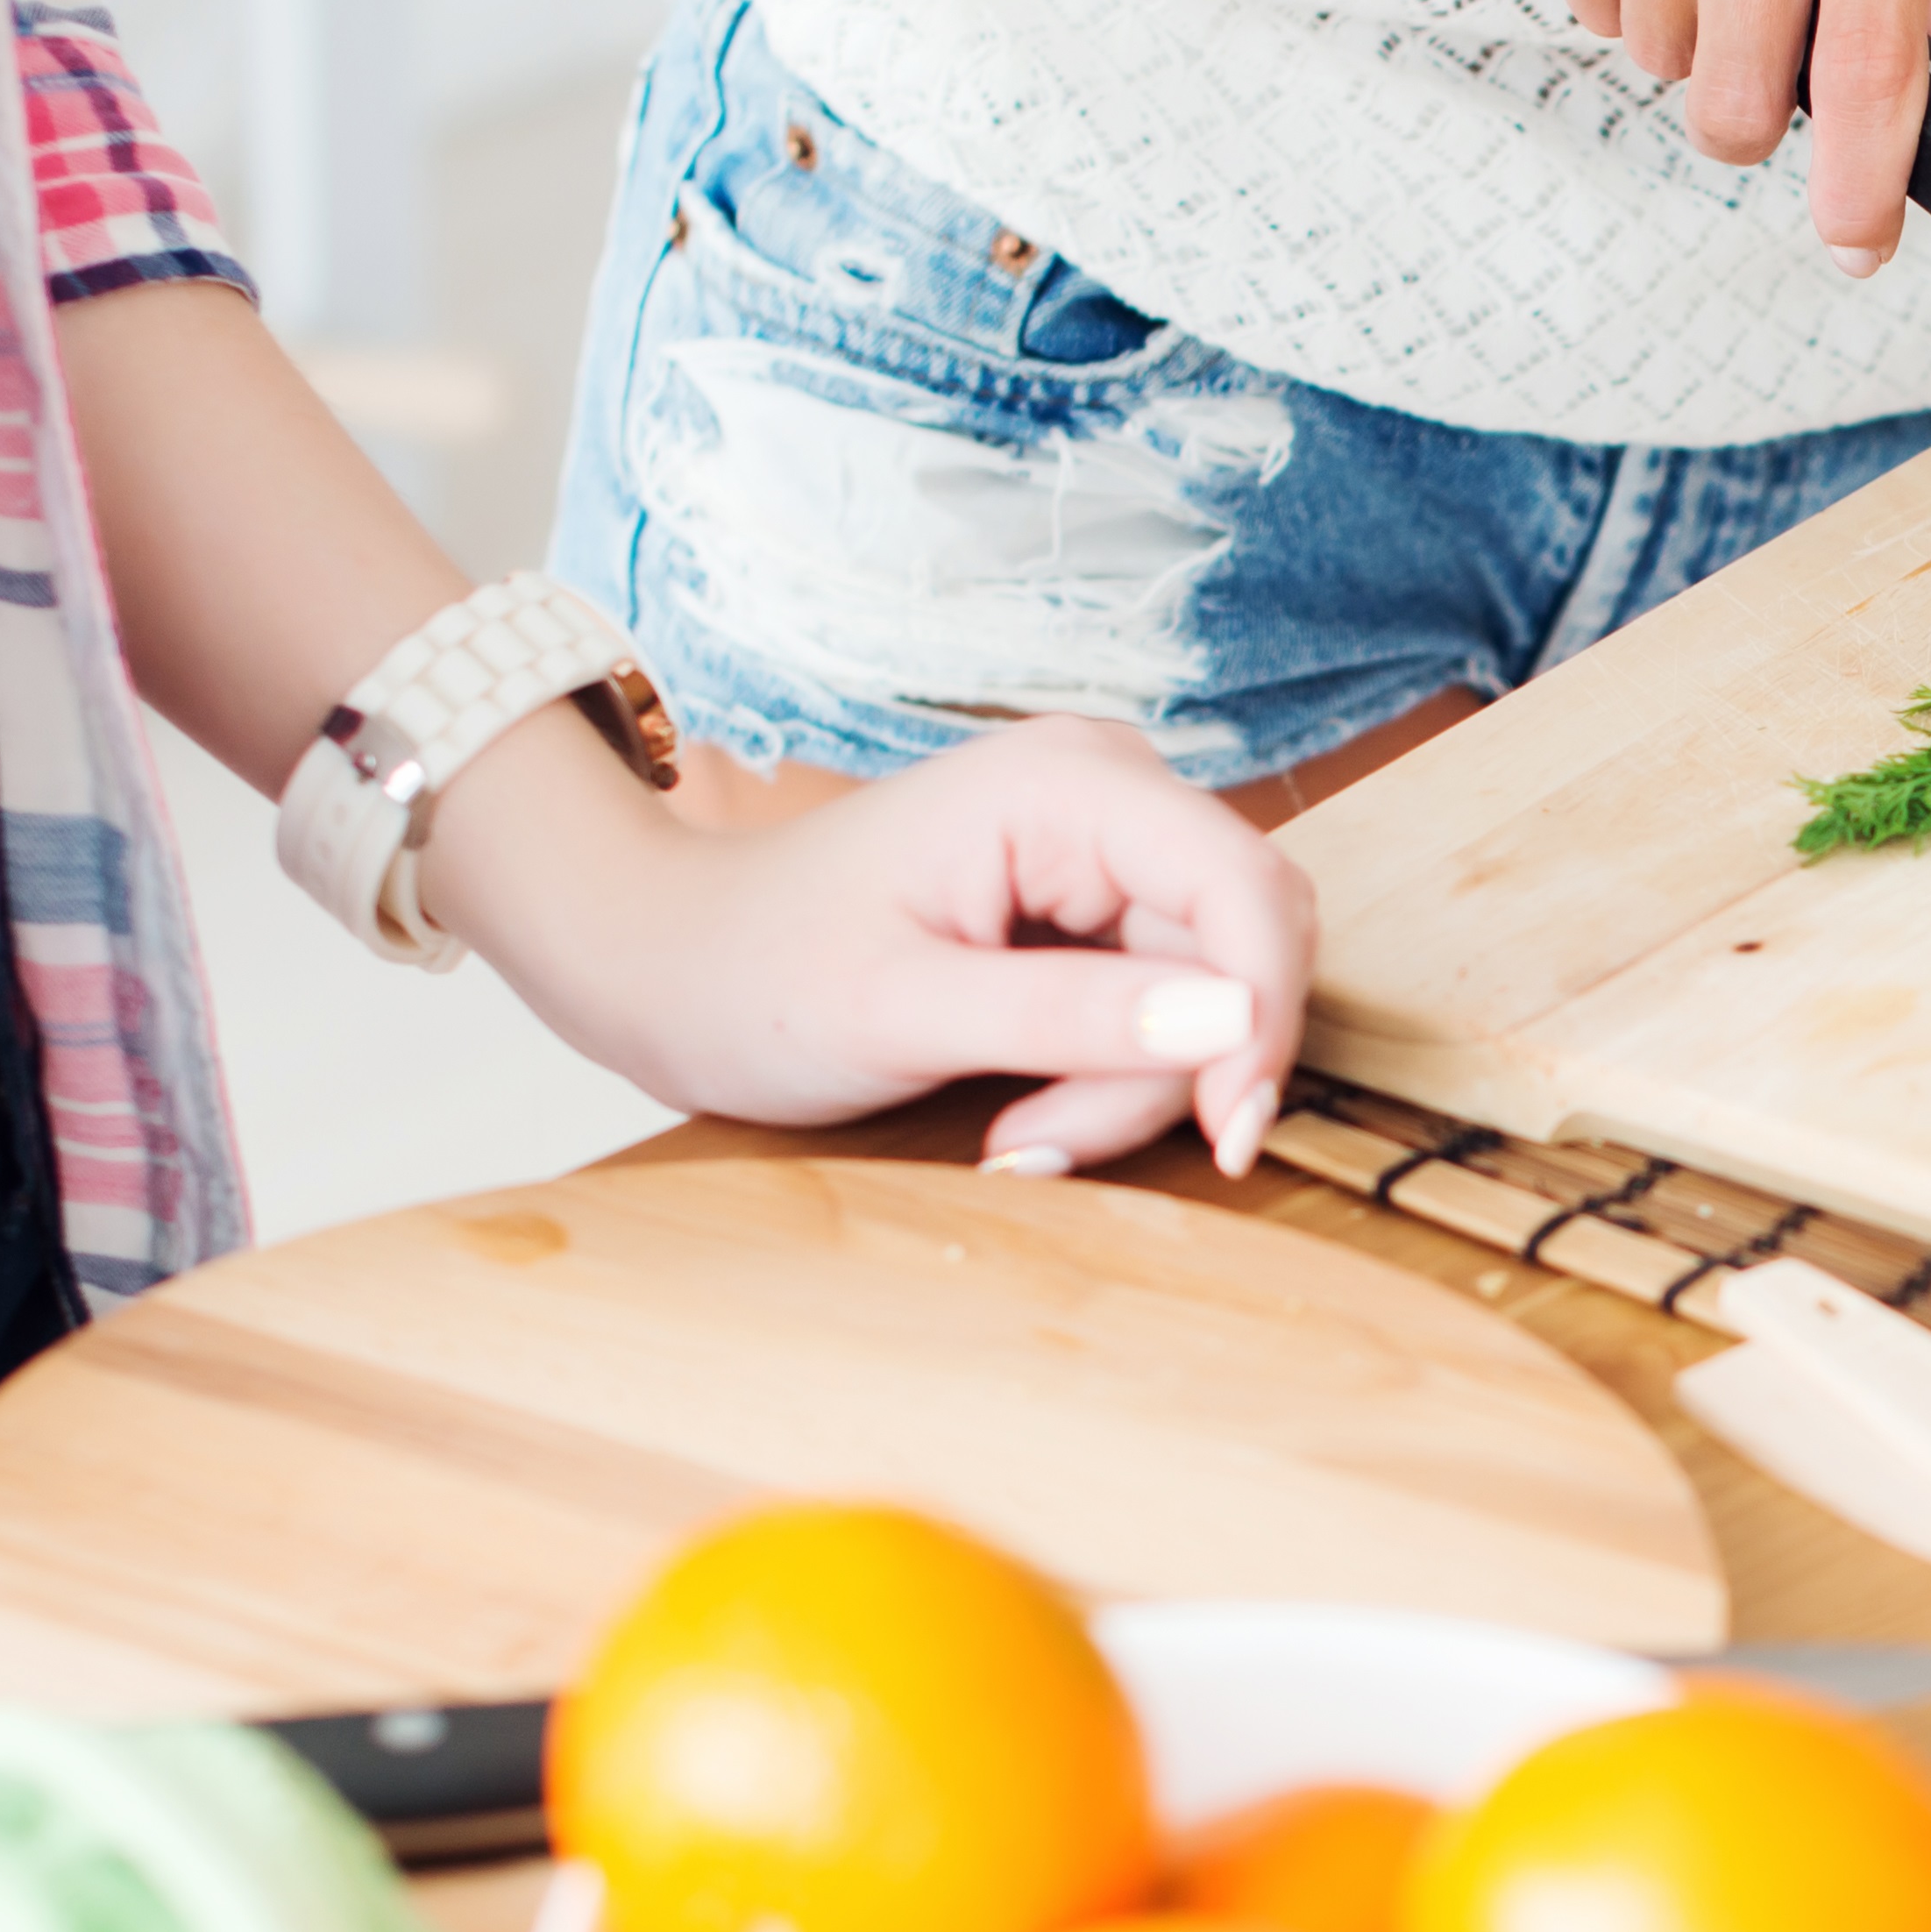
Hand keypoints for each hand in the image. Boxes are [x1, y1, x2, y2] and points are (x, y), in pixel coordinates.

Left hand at [438, 716, 1316, 1178]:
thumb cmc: (750, 974)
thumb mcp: (900, 1012)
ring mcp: (1106, 847)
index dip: (1263, 1014)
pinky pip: (1169, 1002)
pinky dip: (1117, 1076)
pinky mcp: (1096, 903)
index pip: (1246, 888)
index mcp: (1064, 784)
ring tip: (1018, 1135)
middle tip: (1049, 1146)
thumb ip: (1071, 1015)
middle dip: (1177, 1068)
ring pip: (1213, 989)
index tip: (1230, 1137)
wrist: (667, 963)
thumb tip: (1236, 1022)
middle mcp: (1107, 792)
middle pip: (1239, 946)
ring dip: (1138, 1087)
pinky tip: (1029, 1109)